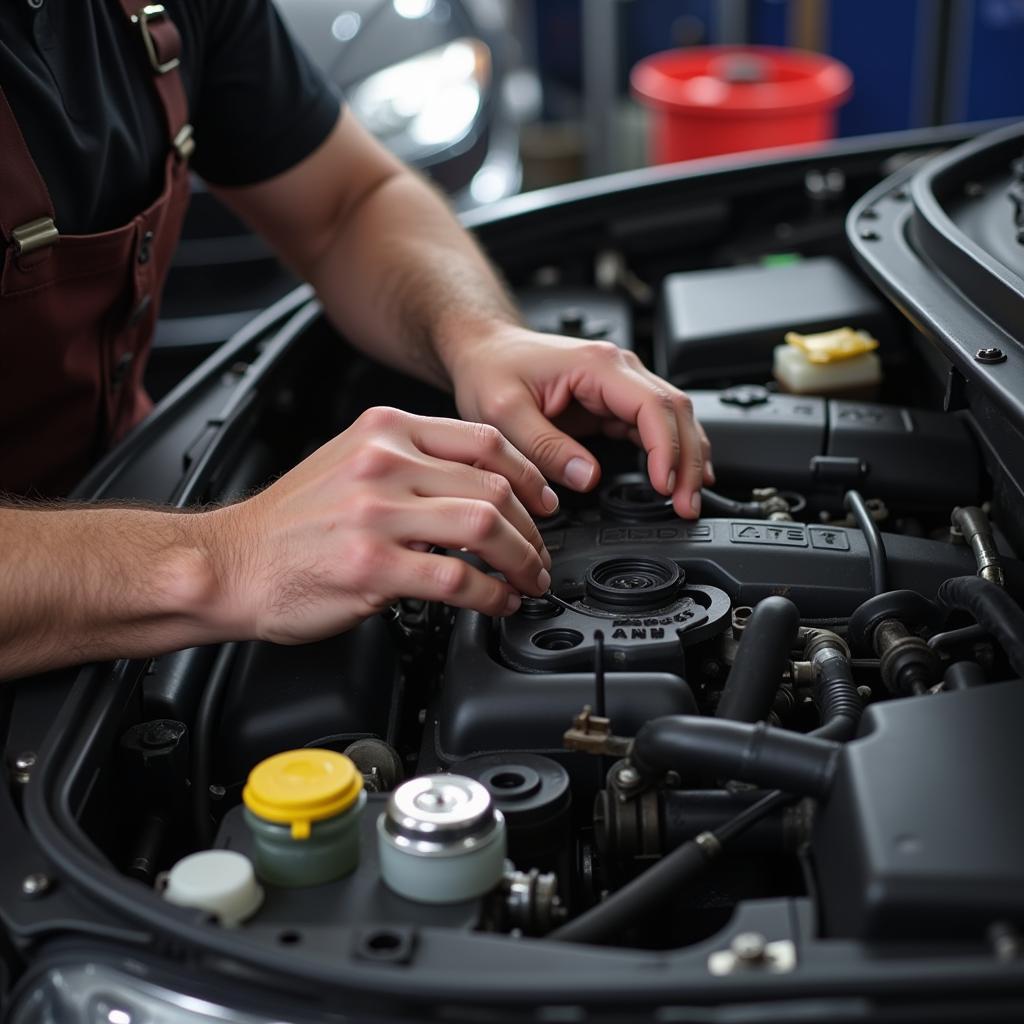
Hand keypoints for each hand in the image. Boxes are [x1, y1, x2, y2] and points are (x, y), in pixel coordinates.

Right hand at [206, 407, 554, 643]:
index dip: (529, 474)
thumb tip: (477, 485)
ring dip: (522, 561)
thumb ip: (409, 462)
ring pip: (486, 527)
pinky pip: (458, 578)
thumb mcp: (348, 462)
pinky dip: (492, 595)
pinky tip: (497, 602)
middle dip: (533, 528)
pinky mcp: (373, 566)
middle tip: (540, 554)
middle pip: (494, 485)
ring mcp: (377, 514)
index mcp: (383, 431)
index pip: (484, 439)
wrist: (229, 565)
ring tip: (528, 580)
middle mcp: (383, 464)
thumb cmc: (289, 524)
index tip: (545, 501)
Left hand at [446, 326, 713, 518]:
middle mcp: (618, 369)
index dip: (667, 449)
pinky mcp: (614, 402)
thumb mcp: (504, 412)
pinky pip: (656, 426)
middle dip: (688, 462)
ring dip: (687, 459)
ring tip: (688, 500)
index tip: (664, 486)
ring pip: (674, 418)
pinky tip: (679, 478)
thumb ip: (545, 446)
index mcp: (597, 365)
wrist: (484, 350)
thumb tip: (588, 477)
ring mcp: (620, 384)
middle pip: (676, 412)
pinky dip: (672, 453)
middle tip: (686, 505)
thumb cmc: (491, 369)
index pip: (653, 406)